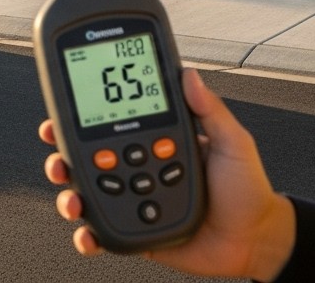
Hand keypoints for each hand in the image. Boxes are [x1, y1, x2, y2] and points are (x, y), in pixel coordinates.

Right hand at [40, 68, 295, 281]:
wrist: (255, 239)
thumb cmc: (247, 189)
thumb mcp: (232, 142)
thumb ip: (210, 110)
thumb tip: (189, 74)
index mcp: (155, 141)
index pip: (111, 125)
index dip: (83, 118)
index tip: (62, 112)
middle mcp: (138, 168)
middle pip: (88, 160)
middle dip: (63, 157)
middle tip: (58, 158)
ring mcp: (134, 200)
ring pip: (89, 196)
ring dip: (69, 196)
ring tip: (73, 200)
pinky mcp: (136, 232)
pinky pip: (104, 235)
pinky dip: (88, 237)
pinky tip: (87, 235)